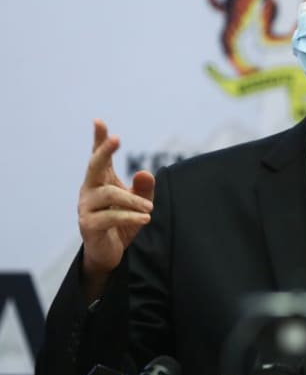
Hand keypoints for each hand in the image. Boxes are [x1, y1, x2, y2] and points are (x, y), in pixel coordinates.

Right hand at [77, 119, 154, 296]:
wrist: (109, 253)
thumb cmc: (123, 223)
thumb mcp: (139, 204)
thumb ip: (143, 189)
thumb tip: (144, 172)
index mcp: (101, 181)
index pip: (99, 157)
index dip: (99, 139)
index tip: (99, 121)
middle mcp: (90, 191)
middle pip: (94, 166)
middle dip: (104, 151)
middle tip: (116, 138)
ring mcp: (86, 207)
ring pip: (109, 195)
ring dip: (133, 200)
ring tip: (150, 208)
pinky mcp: (88, 225)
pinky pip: (110, 217)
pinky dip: (130, 216)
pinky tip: (146, 218)